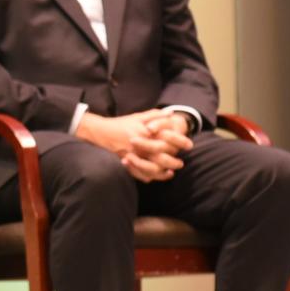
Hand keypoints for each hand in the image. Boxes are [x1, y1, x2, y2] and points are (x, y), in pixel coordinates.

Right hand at [76, 108, 191, 181]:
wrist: (100, 131)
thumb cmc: (121, 123)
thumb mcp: (138, 116)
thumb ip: (155, 115)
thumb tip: (171, 113)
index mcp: (144, 132)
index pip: (167, 139)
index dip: (180, 142)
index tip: (189, 145)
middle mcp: (139, 144)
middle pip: (161, 157)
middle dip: (173, 162)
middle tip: (180, 163)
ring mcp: (132, 155)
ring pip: (151, 168)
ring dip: (163, 172)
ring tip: (170, 172)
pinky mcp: (126, 162)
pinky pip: (139, 173)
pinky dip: (149, 177)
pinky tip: (155, 177)